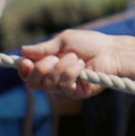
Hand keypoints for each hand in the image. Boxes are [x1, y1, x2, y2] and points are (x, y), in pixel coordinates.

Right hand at [18, 29, 134, 101]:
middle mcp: (54, 78)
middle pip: (33, 84)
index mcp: (49, 65)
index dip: (24, 70)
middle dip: (40, 69)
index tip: (26, 62)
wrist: (112, 51)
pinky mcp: (76, 93)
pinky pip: (64, 86)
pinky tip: (81, 65)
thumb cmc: (90, 44)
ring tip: (77, 57)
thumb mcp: (64, 42)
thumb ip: (44, 48)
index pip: (28, 74)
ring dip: (62, 66)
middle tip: (54, 58)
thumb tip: (23, 50)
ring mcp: (64, 88)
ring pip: (49, 83)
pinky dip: (71, 72)